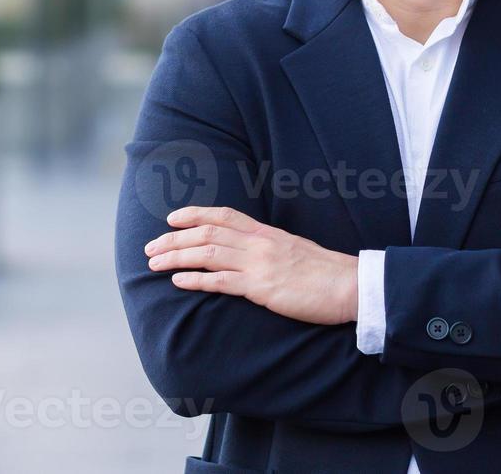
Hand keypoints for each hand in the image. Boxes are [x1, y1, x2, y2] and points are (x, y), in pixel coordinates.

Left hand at [144, 206, 358, 325]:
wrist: (349, 286)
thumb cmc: (325, 272)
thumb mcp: (293, 250)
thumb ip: (269, 248)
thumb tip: (249, 253)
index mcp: (266, 232)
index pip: (223, 214)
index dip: (194, 213)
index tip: (172, 218)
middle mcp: (258, 243)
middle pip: (206, 232)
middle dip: (174, 238)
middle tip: (151, 246)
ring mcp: (259, 263)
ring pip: (207, 253)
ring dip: (176, 257)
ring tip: (155, 262)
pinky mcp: (261, 287)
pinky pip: (221, 281)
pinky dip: (196, 279)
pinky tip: (178, 282)